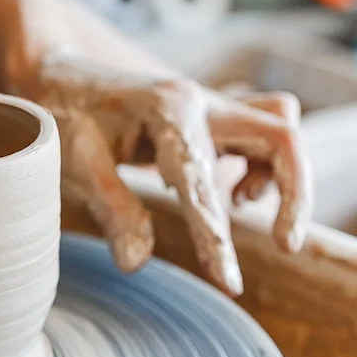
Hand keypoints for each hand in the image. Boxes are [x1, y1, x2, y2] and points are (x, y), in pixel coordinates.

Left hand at [22, 51, 311, 295]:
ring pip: (281, 131)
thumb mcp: (75, 161)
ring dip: (280, 176)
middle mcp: (200, 102)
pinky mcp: (213, 118)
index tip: (228, 283)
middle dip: (296, 194)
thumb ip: (112, 210)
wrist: (59, 73)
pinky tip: (227, 191)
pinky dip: (261, 168)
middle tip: (285, 245)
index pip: (203, 183)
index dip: (216, 239)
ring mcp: (210, 106)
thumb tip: (136, 264)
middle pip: (282, 137)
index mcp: (166, 110)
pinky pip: (264, 136)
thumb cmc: (63, 114)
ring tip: (240, 205)